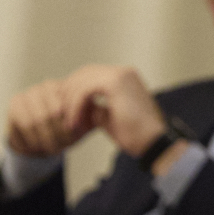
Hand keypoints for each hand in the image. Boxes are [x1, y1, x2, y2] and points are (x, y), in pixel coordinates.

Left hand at [5, 65, 164, 158]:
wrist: (151, 142)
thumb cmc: (135, 134)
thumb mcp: (108, 116)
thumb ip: (94, 106)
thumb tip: (78, 105)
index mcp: (125, 77)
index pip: (90, 74)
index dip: (73, 90)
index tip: (65, 110)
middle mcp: (124, 72)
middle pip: (84, 73)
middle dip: (68, 93)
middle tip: (61, 114)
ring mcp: (121, 75)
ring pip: (82, 80)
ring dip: (70, 102)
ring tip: (70, 122)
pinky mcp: (117, 83)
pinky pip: (85, 90)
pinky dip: (76, 106)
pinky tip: (76, 121)